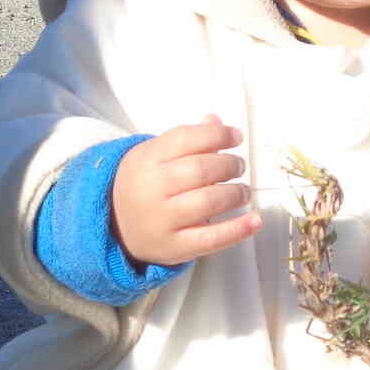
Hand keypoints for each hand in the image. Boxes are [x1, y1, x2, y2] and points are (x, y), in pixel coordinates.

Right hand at [110, 115, 257, 269]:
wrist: (115, 226)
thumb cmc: (144, 185)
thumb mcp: (154, 156)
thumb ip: (186, 139)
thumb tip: (218, 123)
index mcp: (147, 159)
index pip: (186, 139)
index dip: (217, 135)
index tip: (235, 137)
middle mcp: (153, 189)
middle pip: (200, 170)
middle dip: (229, 164)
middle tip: (239, 166)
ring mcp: (163, 220)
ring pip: (208, 202)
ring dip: (235, 193)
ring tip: (242, 191)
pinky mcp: (175, 247)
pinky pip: (211, 239)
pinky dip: (237, 229)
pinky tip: (255, 220)